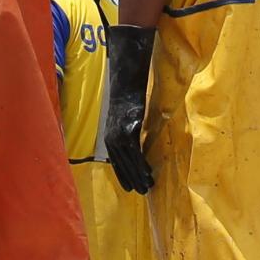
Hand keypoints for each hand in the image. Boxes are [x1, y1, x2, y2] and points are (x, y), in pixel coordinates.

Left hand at [103, 22, 157, 194]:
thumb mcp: (126, 107)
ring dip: (137, 175)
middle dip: (129, 177)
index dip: (122, 171)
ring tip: (147, 187)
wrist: (128, 68)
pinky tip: (148, 174)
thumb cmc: (128, 85)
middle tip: (140, 192)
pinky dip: (140, 164)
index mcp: (111, 127)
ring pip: (127, 159)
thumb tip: (135, 132)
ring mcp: (120, 129)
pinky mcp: (129, 125)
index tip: (129, 186)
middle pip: (119, 161)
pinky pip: (134, 150)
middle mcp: (112, 130)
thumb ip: (128, 121)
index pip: (115, 156)